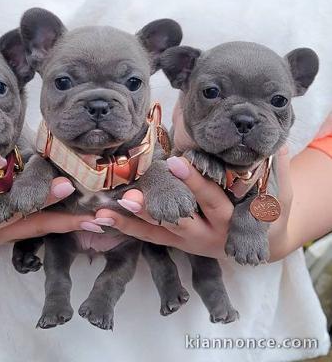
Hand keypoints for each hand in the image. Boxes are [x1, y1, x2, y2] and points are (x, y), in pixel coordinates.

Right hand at [0, 136, 101, 247]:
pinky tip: (90, 222)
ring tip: (95, 217)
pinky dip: (63, 225)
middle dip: (40, 200)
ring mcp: (0, 230)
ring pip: (34, 224)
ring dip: (64, 220)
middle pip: (14, 210)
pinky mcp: (11, 231)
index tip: (7, 163)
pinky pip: (39, 229)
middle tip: (67, 188)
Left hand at [94, 148, 292, 259]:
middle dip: (154, 207)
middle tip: (130, 195)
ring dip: (132, 219)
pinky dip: (127, 228)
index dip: (194, 181)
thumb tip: (271, 138)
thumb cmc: (271, 212)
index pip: (211, 198)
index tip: (175, 161)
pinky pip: (150, 237)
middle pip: (179, 219)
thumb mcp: (279, 191)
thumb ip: (273, 166)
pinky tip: (103, 218)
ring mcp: (190, 240)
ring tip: (106, 210)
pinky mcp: (178, 243)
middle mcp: (209, 232)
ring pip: (159, 230)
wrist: (265, 243)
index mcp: (233, 218)